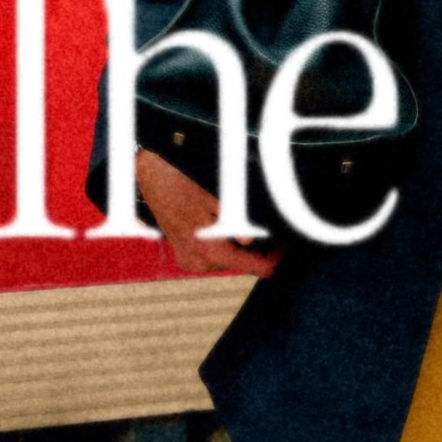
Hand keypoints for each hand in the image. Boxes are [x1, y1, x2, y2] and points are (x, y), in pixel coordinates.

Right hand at [136, 148, 280, 277]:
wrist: (149, 174)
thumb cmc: (183, 181)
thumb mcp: (216, 197)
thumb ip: (236, 222)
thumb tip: (252, 240)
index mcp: (210, 251)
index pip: (259, 267)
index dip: (279, 257)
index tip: (292, 244)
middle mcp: (199, 263)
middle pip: (246, 262)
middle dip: (261, 247)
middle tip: (275, 229)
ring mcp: (191, 261)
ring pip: (231, 258)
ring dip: (242, 244)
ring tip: (248, 221)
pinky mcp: (186, 256)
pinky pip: (216, 254)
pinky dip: (226, 242)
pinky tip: (226, 224)